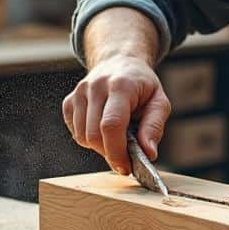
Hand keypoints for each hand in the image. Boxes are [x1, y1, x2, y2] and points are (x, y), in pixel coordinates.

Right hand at [61, 55, 170, 173]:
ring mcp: (79, 93)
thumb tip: (148, 154)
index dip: (117, 151)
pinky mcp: (69, 101)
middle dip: (110, 153)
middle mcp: (95, 86)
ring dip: (100, 147)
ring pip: (82, 137)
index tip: (126, 167)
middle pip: (94, 135)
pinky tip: (102, 129)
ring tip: (117, 137)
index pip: (111, 125)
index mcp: (121, 85)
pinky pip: (75, 132)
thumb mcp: (159, 102)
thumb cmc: (142, 85)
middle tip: (125, 155)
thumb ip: (154, 127)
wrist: (119, 62)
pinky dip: (89, 139)